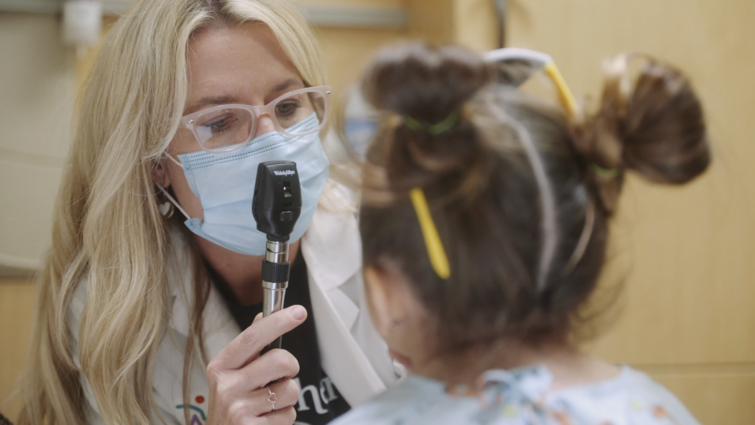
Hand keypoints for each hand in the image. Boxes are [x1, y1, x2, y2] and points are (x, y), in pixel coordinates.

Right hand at [205, 305, 307, 424]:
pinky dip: (284, 417)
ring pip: (290, 389)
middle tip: (281, 376)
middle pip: (280, 360)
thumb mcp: (231, 375)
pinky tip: (267, 419)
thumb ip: (249, 346)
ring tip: (270, 403)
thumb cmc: (229, 407)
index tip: (299, 312)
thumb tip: (263, 316)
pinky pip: (289, 414)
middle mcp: (227, 386)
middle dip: (291, 367)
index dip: (278, 321)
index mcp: (222, 367)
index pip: (253, 337)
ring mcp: (239, 410)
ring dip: (288, 397)